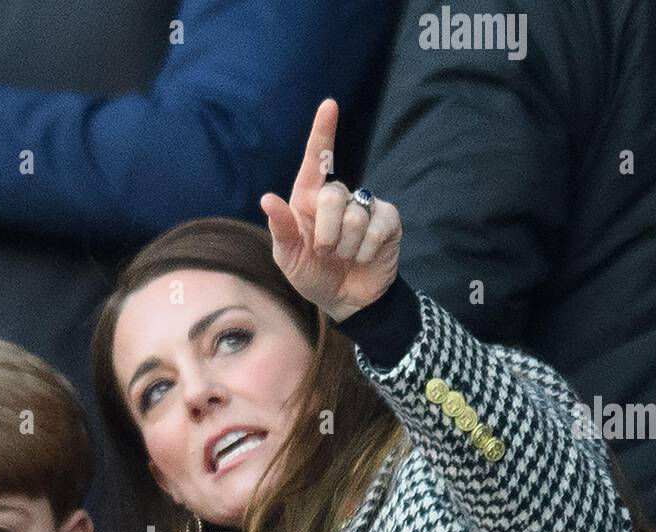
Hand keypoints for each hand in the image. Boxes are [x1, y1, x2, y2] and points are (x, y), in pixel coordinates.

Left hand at [260, 98, 402, 322]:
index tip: (329, 105)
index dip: (323, 132)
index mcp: (309, 199)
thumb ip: (281, 229)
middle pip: (333, 195)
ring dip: (345, 247)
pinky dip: (365, 251)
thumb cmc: (313, 275)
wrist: (346, 301)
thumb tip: (267, 199)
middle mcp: (338, 197)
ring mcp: (365, 206)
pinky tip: (363, 258)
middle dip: (325, 233)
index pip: (316, 160)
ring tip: (344, 256)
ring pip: (354, 217)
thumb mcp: (289, 258)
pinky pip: (376, 229)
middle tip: (324, 252)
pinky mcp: (388, 221)